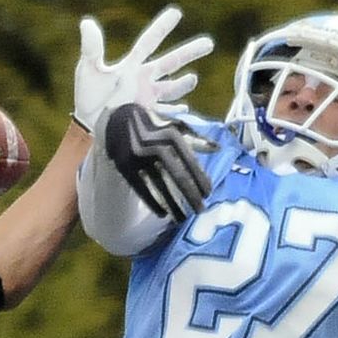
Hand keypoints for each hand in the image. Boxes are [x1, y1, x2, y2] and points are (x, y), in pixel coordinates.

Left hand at [73, 5, 212, 135]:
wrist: (88, 126)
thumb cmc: (88, 96)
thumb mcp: (88, 70)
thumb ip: (91, 48)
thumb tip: (86, 23)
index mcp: (132, 65)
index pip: (149, 42)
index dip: (162, 27)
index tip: (176, 12)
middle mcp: (144, 79)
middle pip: (170, 62)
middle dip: (189, 52)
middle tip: (209, 43)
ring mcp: (148, 98)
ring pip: (172, 87)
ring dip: (184, 83)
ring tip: (193, 78)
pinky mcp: (147, 116)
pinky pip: (166, 113)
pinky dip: (175, 111)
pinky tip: (184, 109)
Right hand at [104, 102, 212, 223]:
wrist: (119, 119)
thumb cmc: (154, 125)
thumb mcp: (175, 127)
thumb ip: (196, 139)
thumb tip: (218, 149)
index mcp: (173, 136)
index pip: (191, 163)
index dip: (201, 180)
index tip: (208, 195)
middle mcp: (157, 147)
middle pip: (178, 178)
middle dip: (191, 197)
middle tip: (200, 211)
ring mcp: (140, 158)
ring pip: (161, 187)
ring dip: (173, 205)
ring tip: (183, 219)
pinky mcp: (126, 166)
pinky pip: (142, 189)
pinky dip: (152, 203)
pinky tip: (162, 214)